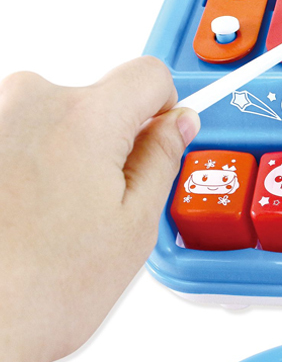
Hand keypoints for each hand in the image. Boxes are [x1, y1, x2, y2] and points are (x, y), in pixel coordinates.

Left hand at [0, 57, 198, 361]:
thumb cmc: (48, 286)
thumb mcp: (136, 224)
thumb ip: (162, 159)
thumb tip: (177, 123)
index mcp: (84, 118)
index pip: (148, 75)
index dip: (167, 111)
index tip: (164, 143)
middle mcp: (30, 101)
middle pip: (100, 98)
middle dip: (115, 143)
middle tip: (109, 207)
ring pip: (60, 119)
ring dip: (73, 158)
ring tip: (65, 220)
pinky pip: (23, 138)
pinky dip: (37, 169)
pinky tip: (34, 217)